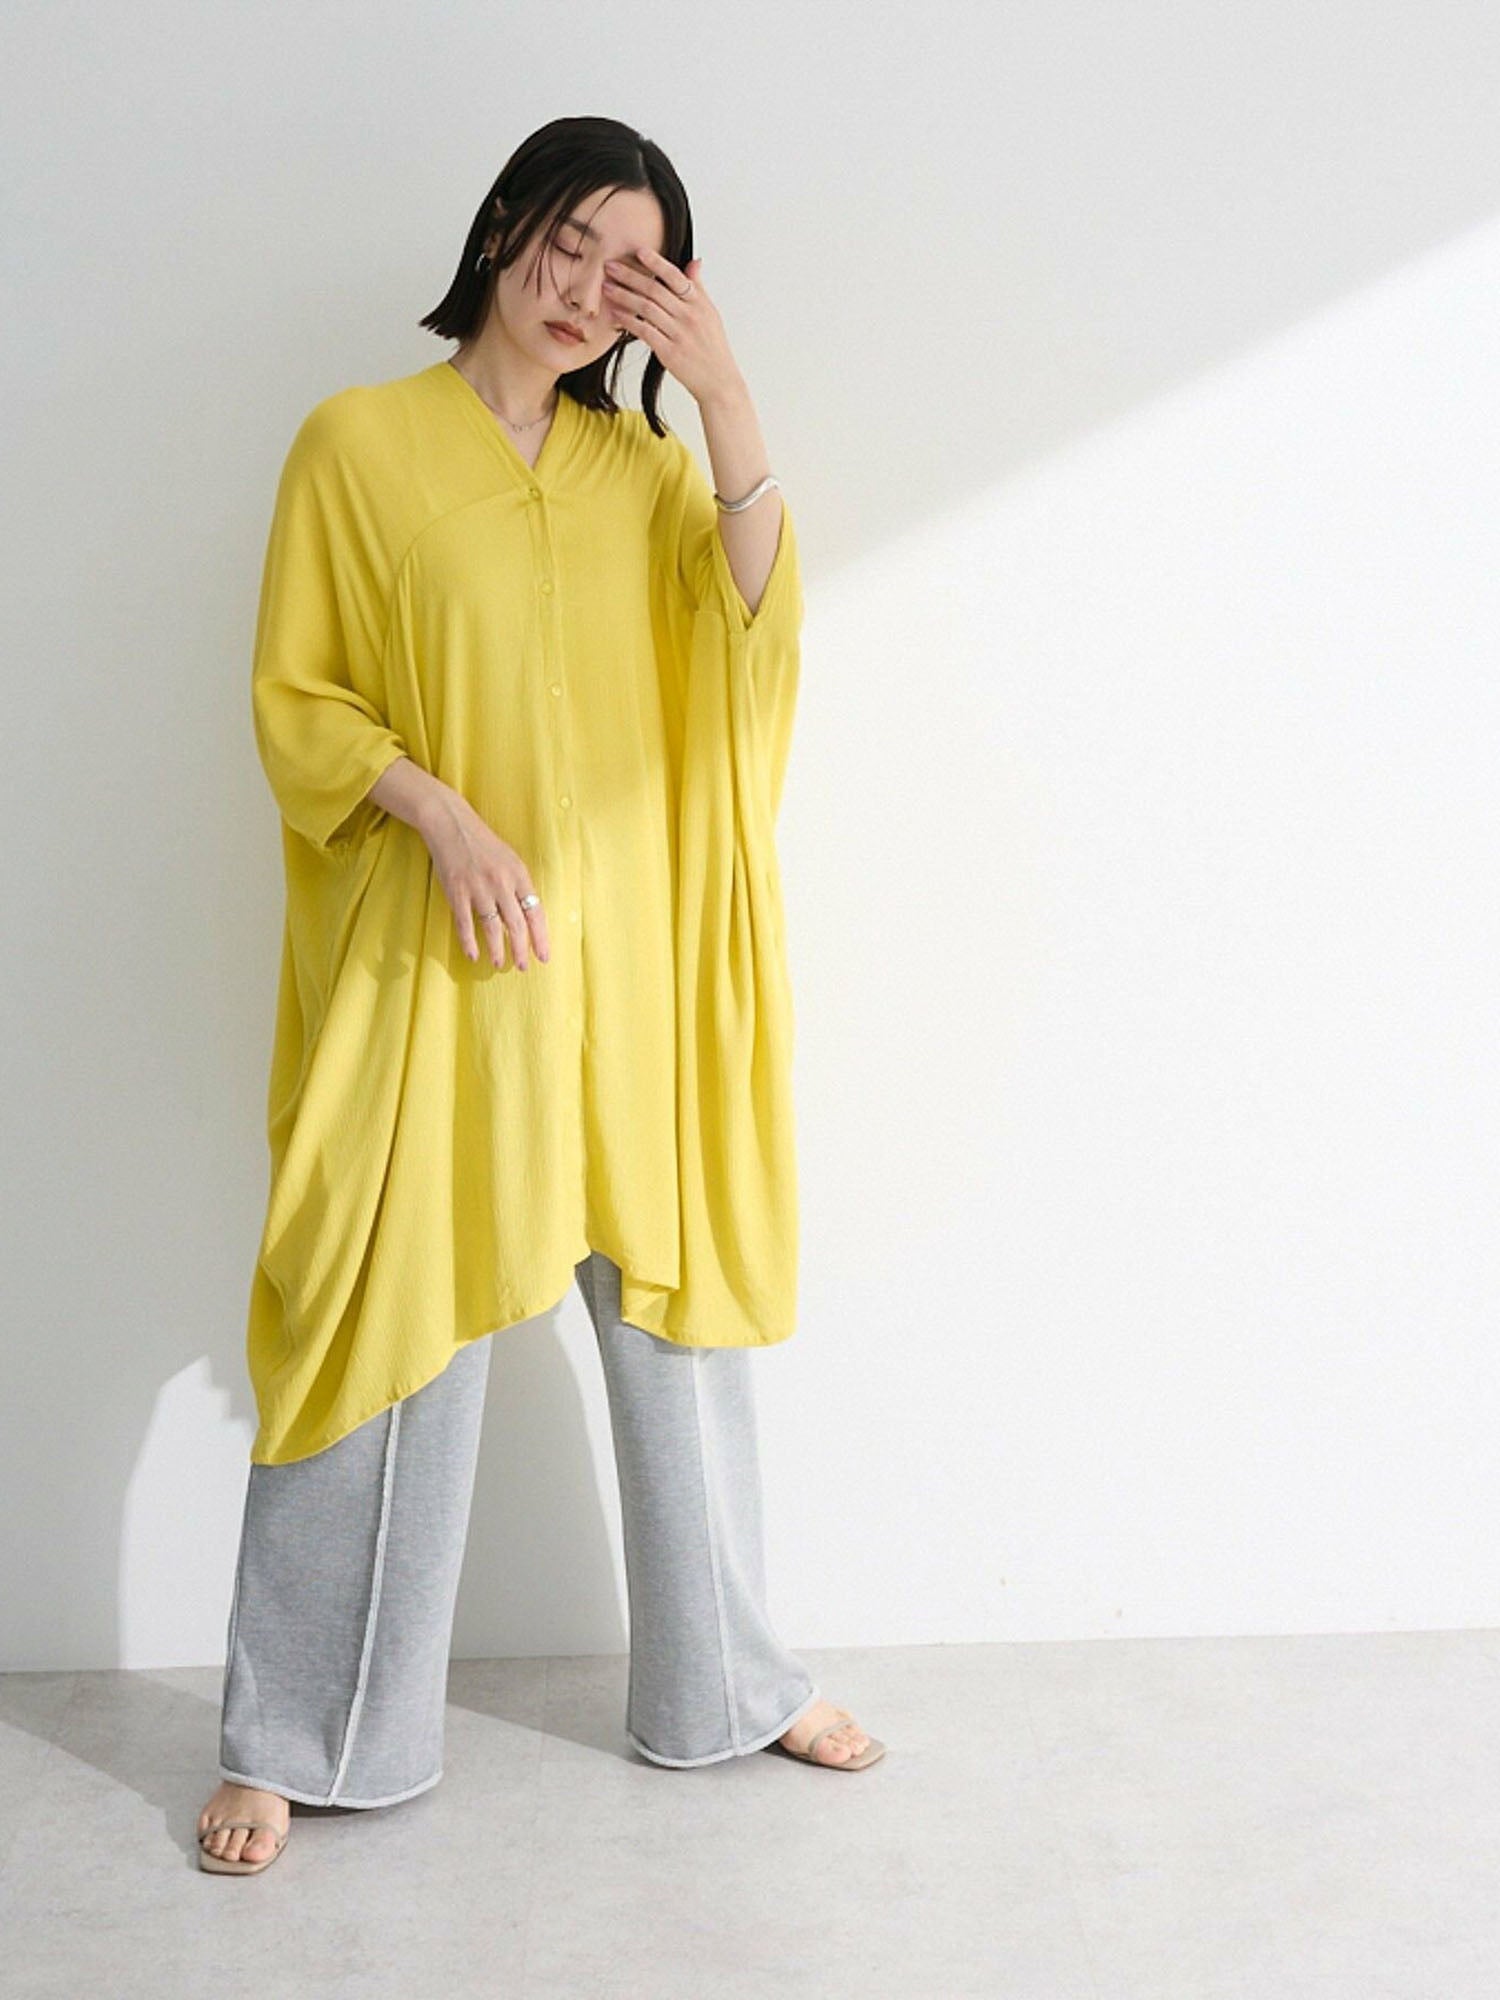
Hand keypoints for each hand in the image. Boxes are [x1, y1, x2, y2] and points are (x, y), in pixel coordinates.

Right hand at [420, 789, 549, 970]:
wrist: (452, 824)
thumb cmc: (483, 844)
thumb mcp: (510, 860)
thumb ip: (518, 886)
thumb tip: (526, 917)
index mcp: (519, 874)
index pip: (535, 912)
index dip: (541, 937)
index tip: (544, 955)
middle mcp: (501, 883)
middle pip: (516, 924)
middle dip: (522, 949)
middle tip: (523, 966)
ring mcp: (478, 888)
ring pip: (493, 927)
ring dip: (498, 949)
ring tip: (500, 963)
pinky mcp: (457, 891)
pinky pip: (465, 923)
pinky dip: (469, 941)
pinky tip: (473, 955)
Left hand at [602, 250, 742, 405]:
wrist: (718, 381)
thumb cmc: (713, 347)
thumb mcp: (710, 313)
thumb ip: (698, 287)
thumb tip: (694, 262)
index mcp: (699, 304)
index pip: (675, 276)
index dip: (656, 262)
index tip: (638, 251)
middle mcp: (689, 316)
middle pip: (655, 290)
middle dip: (629, 276)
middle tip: (610, 266)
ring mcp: (679, 334)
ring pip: (646, 308)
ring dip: (623, 296)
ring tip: (607, 287)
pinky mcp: (669, 352)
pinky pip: (644, 331)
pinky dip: (628, 321)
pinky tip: (616, 313)